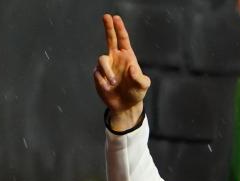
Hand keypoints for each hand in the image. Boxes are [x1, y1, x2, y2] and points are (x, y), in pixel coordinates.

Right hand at [94, 14, 150, 129]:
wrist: (125, 105)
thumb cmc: (136, 93)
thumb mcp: (142, 85)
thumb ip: (139, 78)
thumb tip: (131, 68)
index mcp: (127, 56)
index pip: (122, 39)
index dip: (119, 28)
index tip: (116, 18)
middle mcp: (115, 58)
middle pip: (110, 38)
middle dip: (108, 27)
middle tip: (106, 16)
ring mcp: (106, 66)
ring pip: (101, 60)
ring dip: (107, 71)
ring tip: (113, 82)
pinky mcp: (98, 75)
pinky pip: (97, 74)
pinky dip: (103, 81)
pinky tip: (109, 88)